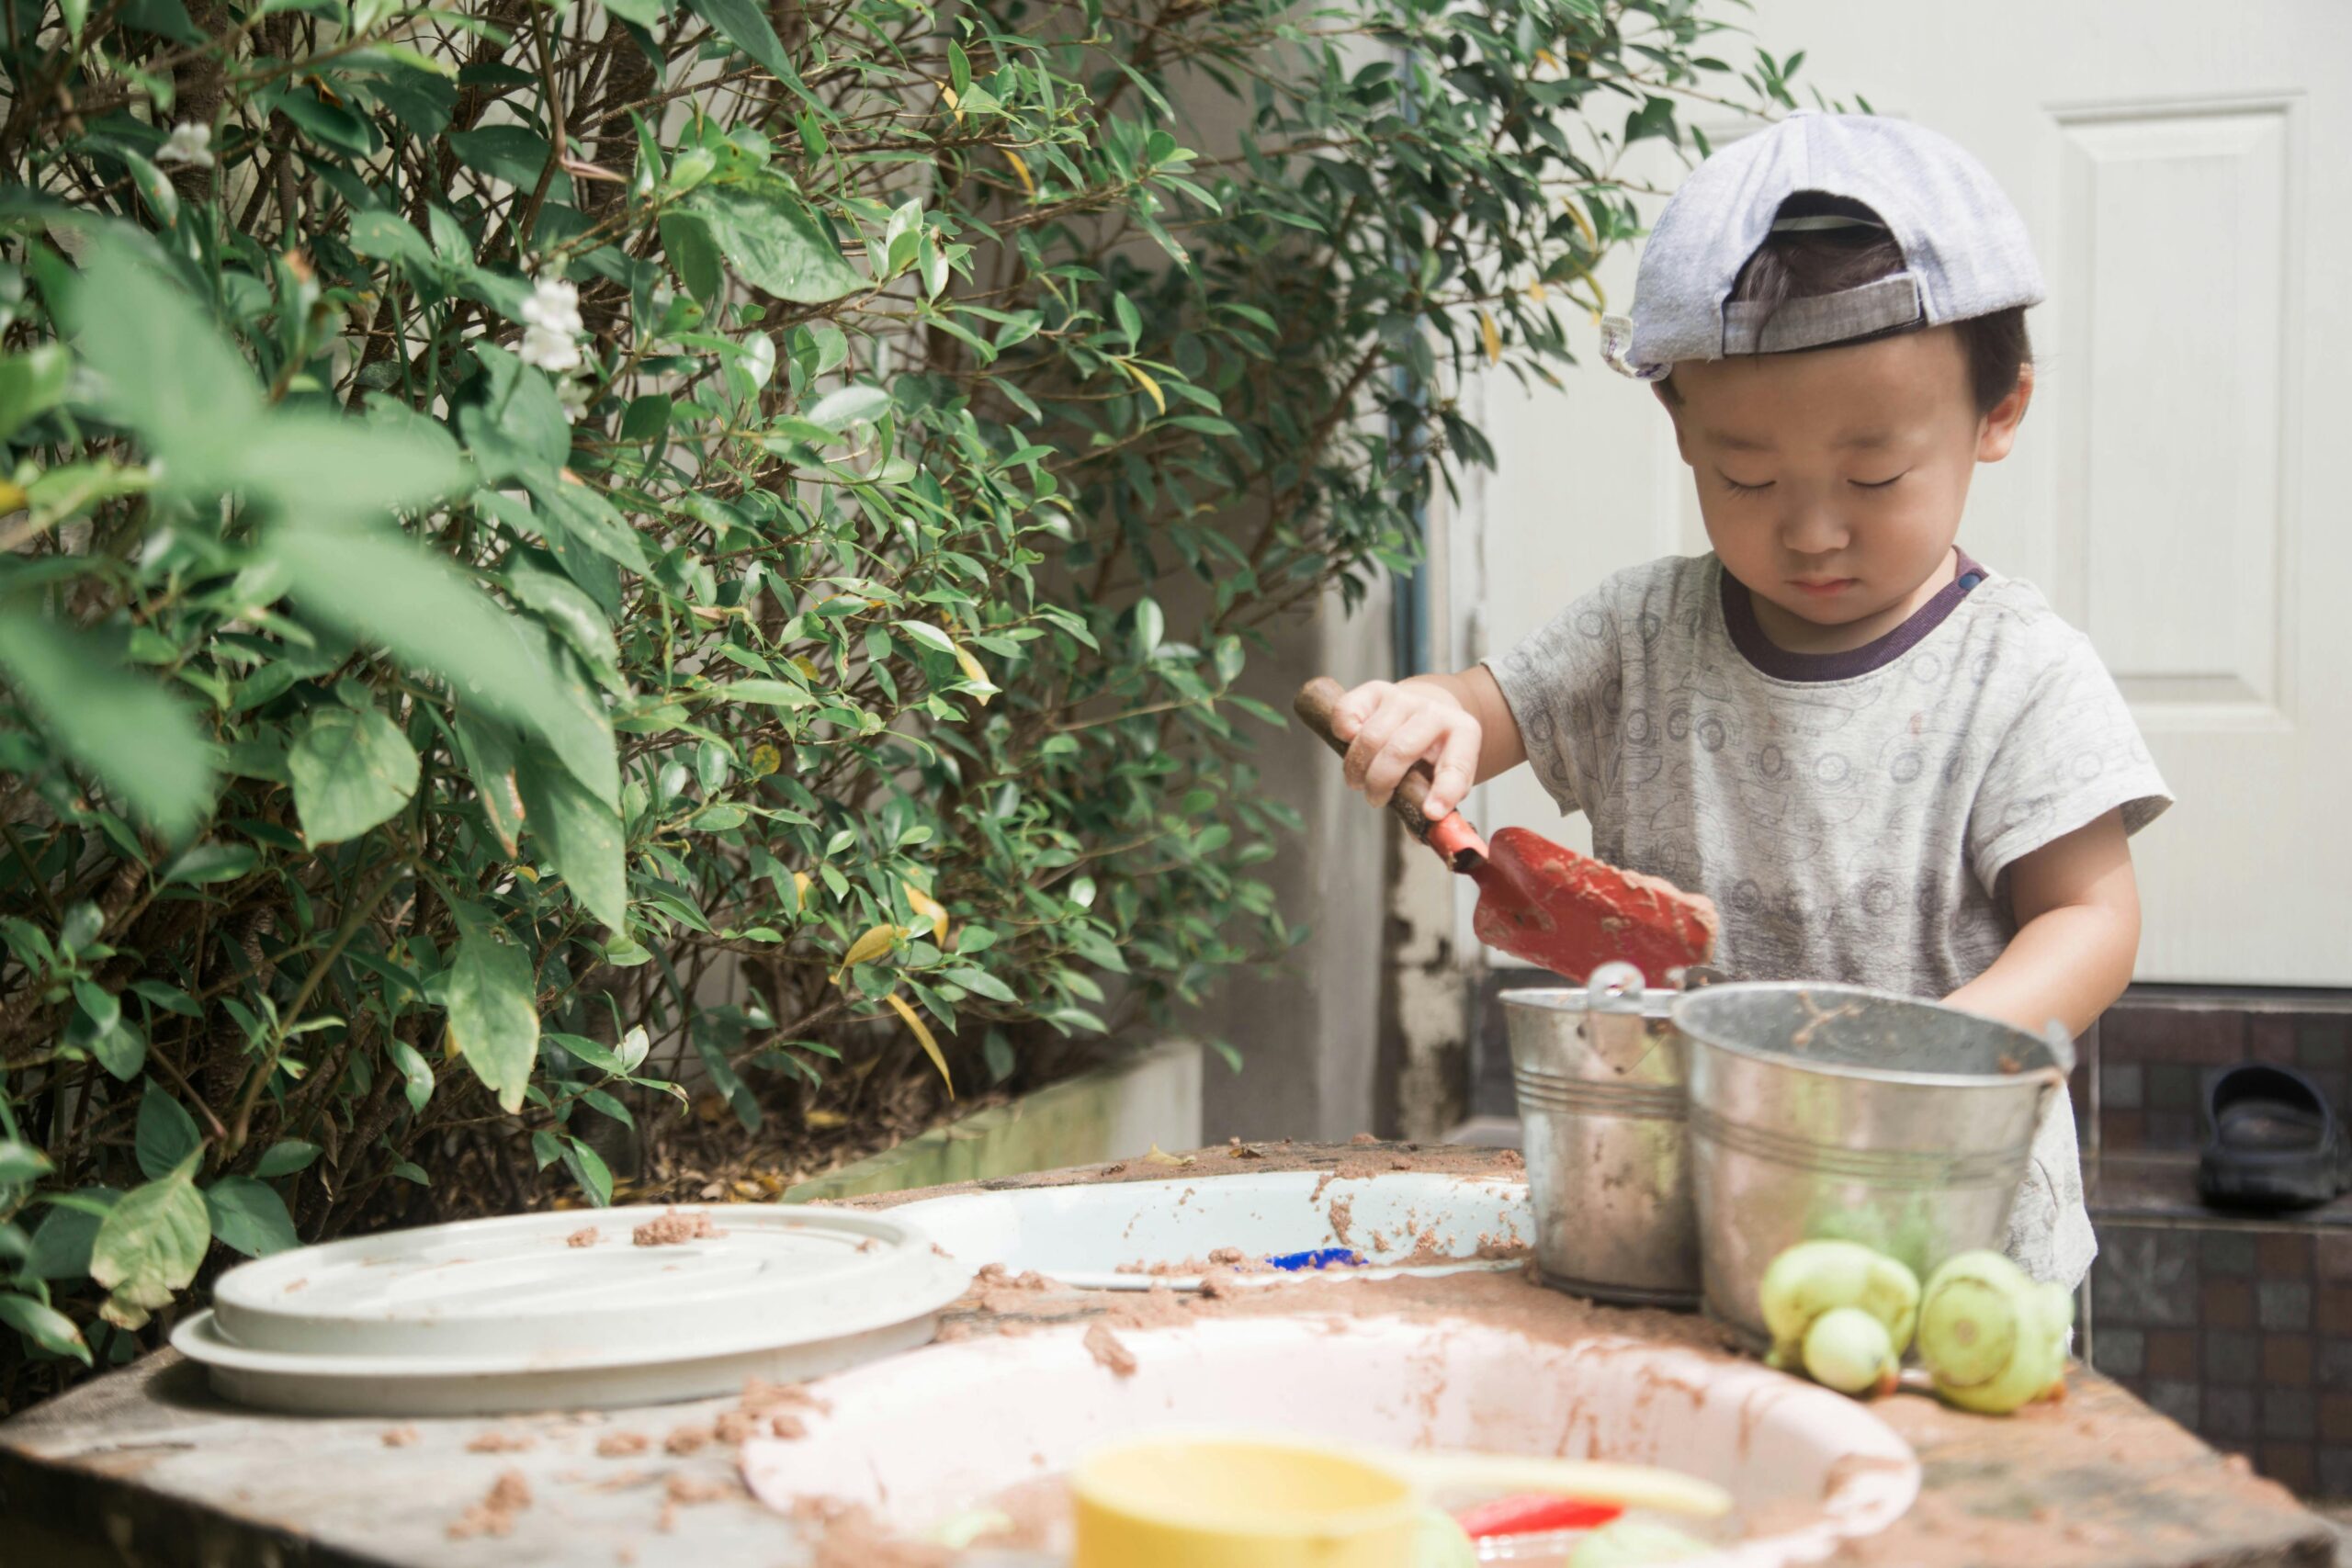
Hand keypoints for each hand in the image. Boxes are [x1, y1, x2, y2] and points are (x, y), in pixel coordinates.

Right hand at [1329, 679, 1481, 819]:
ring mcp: (1404, 699)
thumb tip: (1424, 833)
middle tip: (1375, 799)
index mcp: (1464, 734)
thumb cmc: (1434, 754)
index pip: (1456, 766)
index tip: (1431, 813)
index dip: (1444, 792)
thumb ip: (1436, 807)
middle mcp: (1435, 712)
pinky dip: (1343, 731)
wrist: (1427, 711)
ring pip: (1370, 736)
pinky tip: (1349, 743)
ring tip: (1359, 782)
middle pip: (1400, 750)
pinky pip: (1348, 710)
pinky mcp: (1375, 691)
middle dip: (1380, 783)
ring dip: (1358, 768)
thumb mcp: (1446, 778)